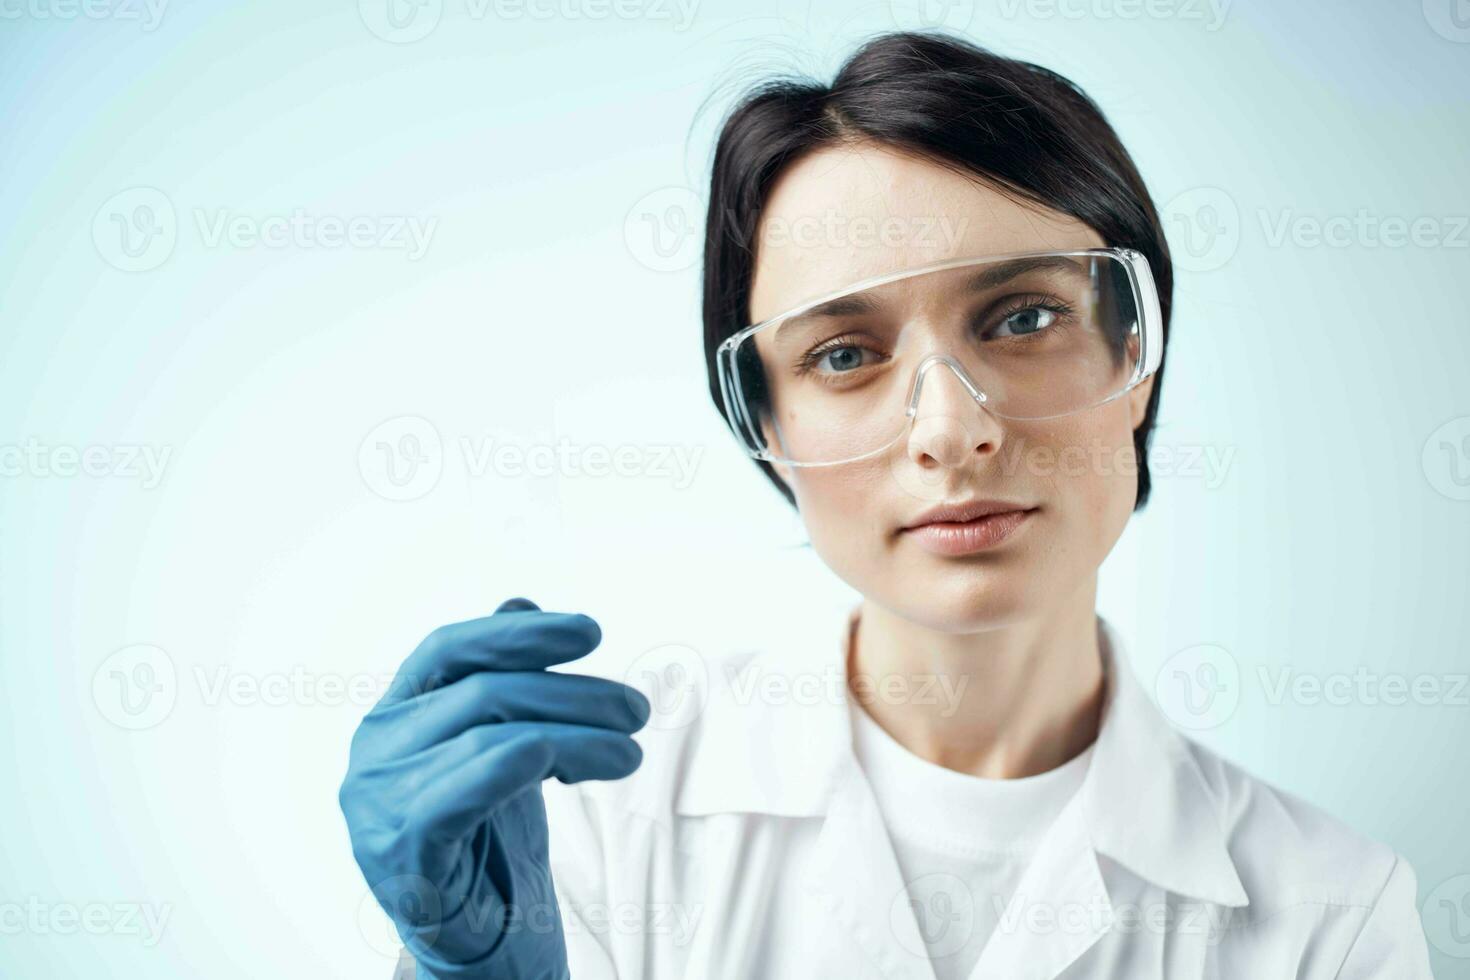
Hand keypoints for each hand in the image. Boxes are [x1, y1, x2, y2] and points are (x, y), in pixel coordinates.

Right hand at [339, 597, 649, 978]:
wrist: (473, 945)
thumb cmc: (484, 845)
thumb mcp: (499, 749)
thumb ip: (501, 679)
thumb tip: (520, 598)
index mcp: (392, 716)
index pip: (449, 647)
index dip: (520, 632)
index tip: (591, 632)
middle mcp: (373, 751)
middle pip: (484, 690)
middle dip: (575, 693)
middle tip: (636, 710)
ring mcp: (378, 802)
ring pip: (493, 734)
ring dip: (580, 735)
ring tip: (631, 750)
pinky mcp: (403, 851)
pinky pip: (472, 786)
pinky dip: (534, 761)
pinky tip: (586, 767)